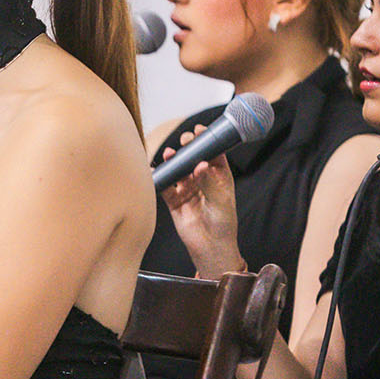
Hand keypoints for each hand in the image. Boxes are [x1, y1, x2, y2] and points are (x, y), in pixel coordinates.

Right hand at [158, 133, 243, 276]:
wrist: (210, 247)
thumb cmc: (223, 225)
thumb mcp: (220, 201)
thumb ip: (209, 181)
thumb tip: (200, 164)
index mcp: (219, 178)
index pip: (213, 154)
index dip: (207, 141)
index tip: (200, 131)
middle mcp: (203, 180)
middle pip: (193, 158)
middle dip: (188, 148)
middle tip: (185, 141)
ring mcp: (188, 189)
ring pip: (178, 170)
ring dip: (173, 161)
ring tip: (169, 154)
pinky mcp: (175, 200)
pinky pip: (165, 186)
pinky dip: (160, 177)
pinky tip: (156, 170)